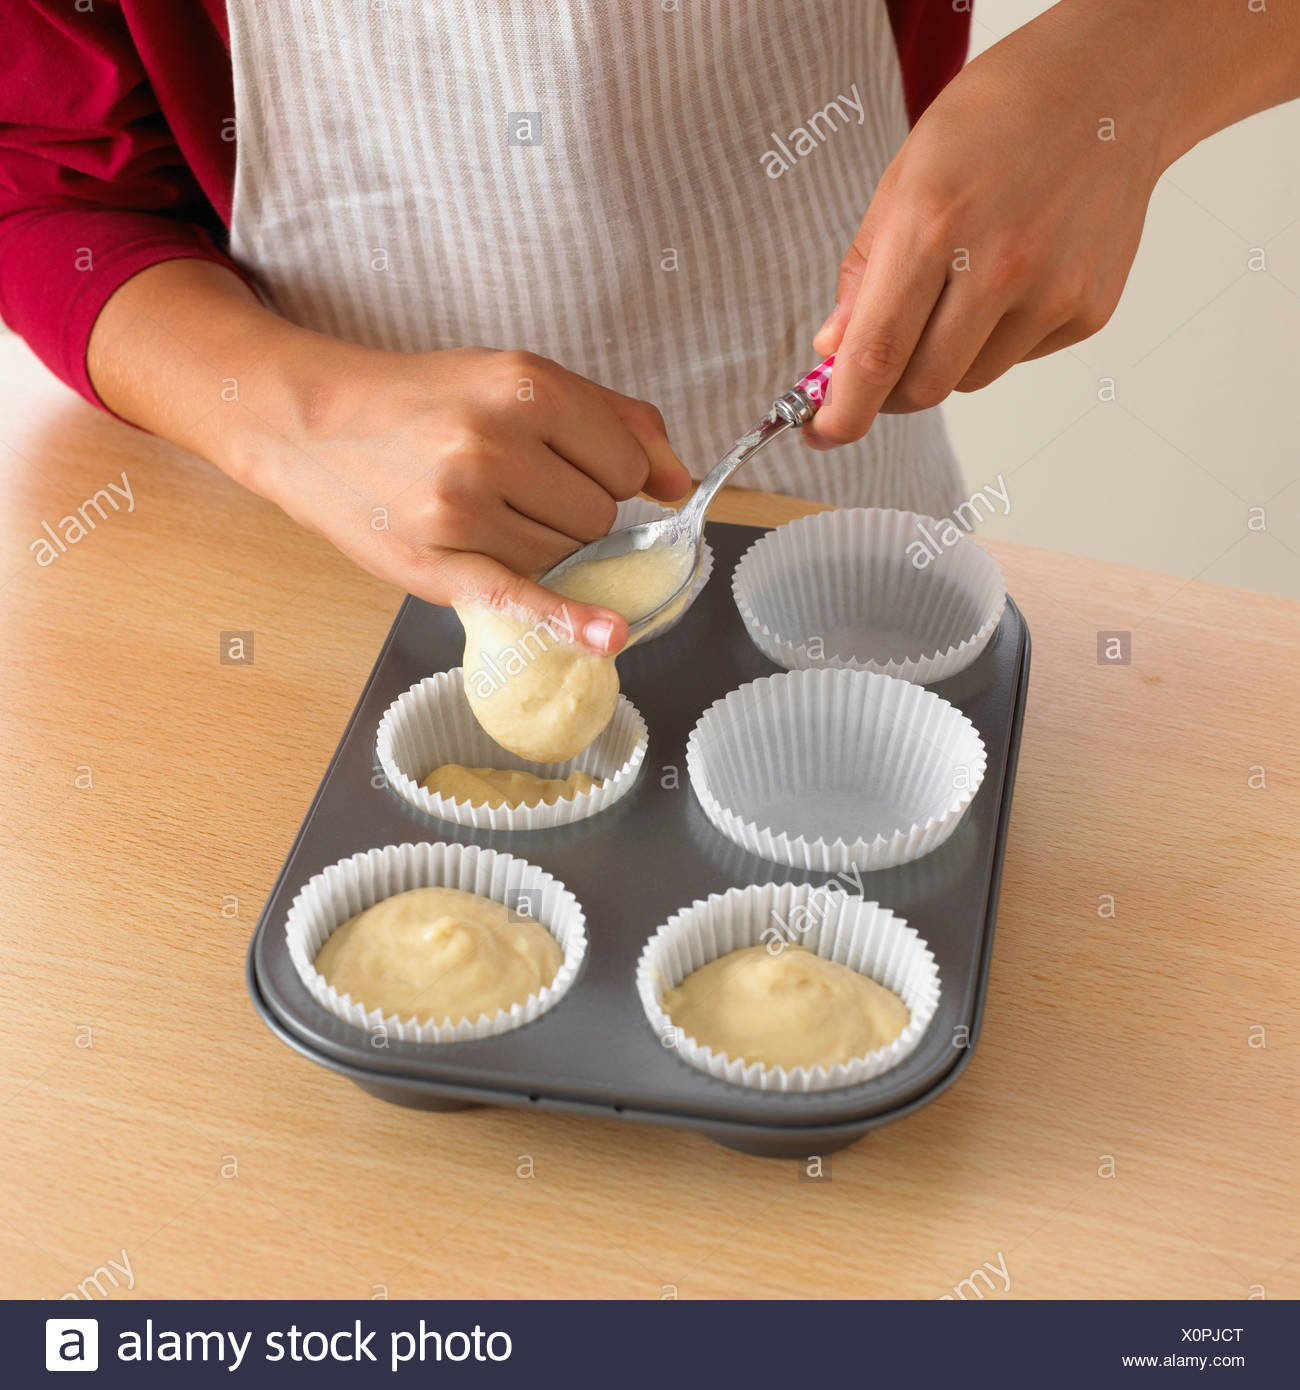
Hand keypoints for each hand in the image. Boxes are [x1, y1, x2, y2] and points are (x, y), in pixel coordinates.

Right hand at [238, 341, 691, 654]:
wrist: (311, 425)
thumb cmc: (423, 403)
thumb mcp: (515, 379)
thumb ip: (611, 419)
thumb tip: (681, 482)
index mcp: (524, 385)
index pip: (627, 464)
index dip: (608, 472)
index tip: (568, 465)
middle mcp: (494, 442)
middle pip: (599, 517)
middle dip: (569, 509)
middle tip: (508, 486)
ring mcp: (463, 506)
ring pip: (564, 557)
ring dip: (539, 545)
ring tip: (478, 510)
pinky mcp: (436, 561)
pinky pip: (522, 597)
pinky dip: (568, 620)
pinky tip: (608, 636)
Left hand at [806, 1, 1170, 447]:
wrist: (1111, 88)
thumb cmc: (995, 121)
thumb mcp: (904, 178)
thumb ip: (864, 274)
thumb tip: (832, 351)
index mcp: (934, 226)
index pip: (874, 356)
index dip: (841, 412)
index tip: (819, 433)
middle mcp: (997, 267)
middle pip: (921, 387)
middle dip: (888, 391)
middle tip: (880, 366)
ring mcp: (1051, 292)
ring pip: (969, 380)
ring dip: (945, 361)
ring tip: (960, 289)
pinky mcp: (1088, 309)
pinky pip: (1017, 358)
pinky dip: (998, 339)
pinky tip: (1014, 275)